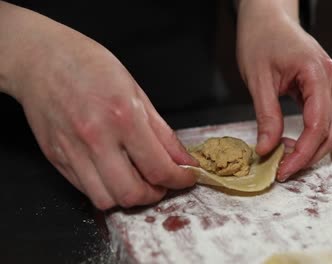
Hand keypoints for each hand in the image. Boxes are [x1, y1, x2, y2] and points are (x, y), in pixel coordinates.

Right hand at [0, 3, 196, 208]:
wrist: (42, 59)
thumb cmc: (91, 68)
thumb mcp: (137, 93)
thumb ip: (163, 133)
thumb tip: (183, 160)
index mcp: (123, 117)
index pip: (158, 168)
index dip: (179, 180)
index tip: (186, 178)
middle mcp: (96, 138)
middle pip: (131, 194)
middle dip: (155, 195)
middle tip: (162, 183)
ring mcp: (72, 151)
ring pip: (106, 200)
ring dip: (128, 197)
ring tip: (137, 180)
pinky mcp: (56, 159)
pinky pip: (85, 190)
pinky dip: (105, 189)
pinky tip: (114, 173)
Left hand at [236, 0, 331, 180]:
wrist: (268, 17)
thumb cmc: (261, 39)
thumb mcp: (258, 79)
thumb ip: (266, 116)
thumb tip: (267, 149)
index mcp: (317, 73)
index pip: (318, 125)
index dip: (302, 153)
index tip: (282, 171)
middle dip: (308, 156)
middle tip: (282, 171)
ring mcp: (331, 83)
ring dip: (311, 149)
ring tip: (284, 159)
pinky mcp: (324, 88)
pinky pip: (325, 119)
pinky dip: (311, 137)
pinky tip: (291, 144)